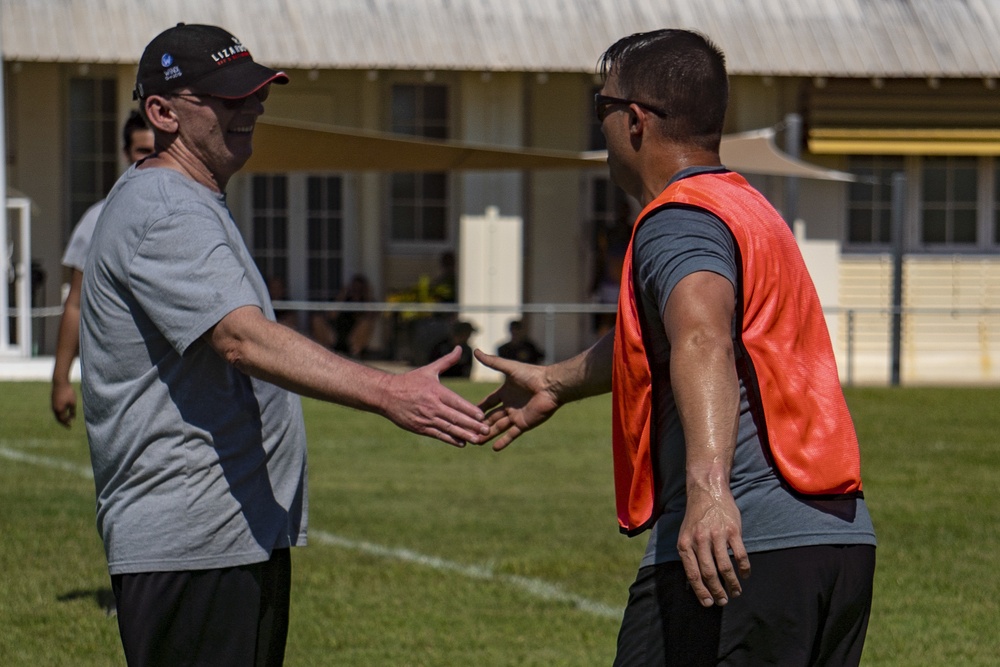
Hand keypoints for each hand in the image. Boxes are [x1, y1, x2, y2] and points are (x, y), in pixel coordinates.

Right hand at [51, 382, 76, 427]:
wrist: (60, 382)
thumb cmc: (68, 392)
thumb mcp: (72, 402)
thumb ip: (72, 411)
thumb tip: (72, 418)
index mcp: (59, 410)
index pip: (63, 420)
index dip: (67, 423)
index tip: (71, 426)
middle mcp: (54, 408)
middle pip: (58, 418)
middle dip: (63, 422)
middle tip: (68, 425)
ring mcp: (52, 404)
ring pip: (56, 414)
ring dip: (61, 418)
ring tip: (66, 419)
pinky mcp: (53, 401)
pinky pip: (56, 410)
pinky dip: (59, 413)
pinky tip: (64, 412)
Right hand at [380, 346, 488, 446]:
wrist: (386, 394)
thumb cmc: (409, 381)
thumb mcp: (428, 369)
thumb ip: (447, 361)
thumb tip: (461, 349)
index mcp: (436, 391)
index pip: (456, 402)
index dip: (470, 410)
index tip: (482, 416)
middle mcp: (432, 406)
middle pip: (455, 417)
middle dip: (472, 425)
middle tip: (487, 430)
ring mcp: (426, 418)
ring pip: (448, 428)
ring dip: (464, 435)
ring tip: (477, 440)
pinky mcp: (420, 428)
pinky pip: (438, 435)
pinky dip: (450, 440)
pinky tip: (462, 443)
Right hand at [473, 349, 559, 449]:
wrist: (551, 386)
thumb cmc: (532, 374)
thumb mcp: (509, 367)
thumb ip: (492, 362)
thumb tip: (475, 350)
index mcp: (505, 393)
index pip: (488, 402)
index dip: (478, 407)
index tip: (465, 412)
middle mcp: (509, 405)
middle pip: (491, 417)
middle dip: (479, 424)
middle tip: (466, 430)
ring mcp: (516, 416)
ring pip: (498, 427)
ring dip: (487, 434)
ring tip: (475, 442)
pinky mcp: (524, 424)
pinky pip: (512, 435)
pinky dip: (504, 441)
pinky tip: (493, 448)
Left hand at [676, 484, 750, 606]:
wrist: (707, 490)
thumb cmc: (696, 516)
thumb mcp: (685, 534)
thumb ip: (689, 555)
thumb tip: (693, 582)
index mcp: (685, 544)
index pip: (693, 574)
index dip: (700, 592)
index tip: (708, 603)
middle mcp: (700, 540)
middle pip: (709, 573)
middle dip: (717, 591)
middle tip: (723, 601)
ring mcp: (717, 535)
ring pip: (725, 567)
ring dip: (732, 583)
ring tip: (736, 592)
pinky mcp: (733, 530)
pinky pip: (739, 555)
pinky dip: (743, 568)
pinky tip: (744, 575)